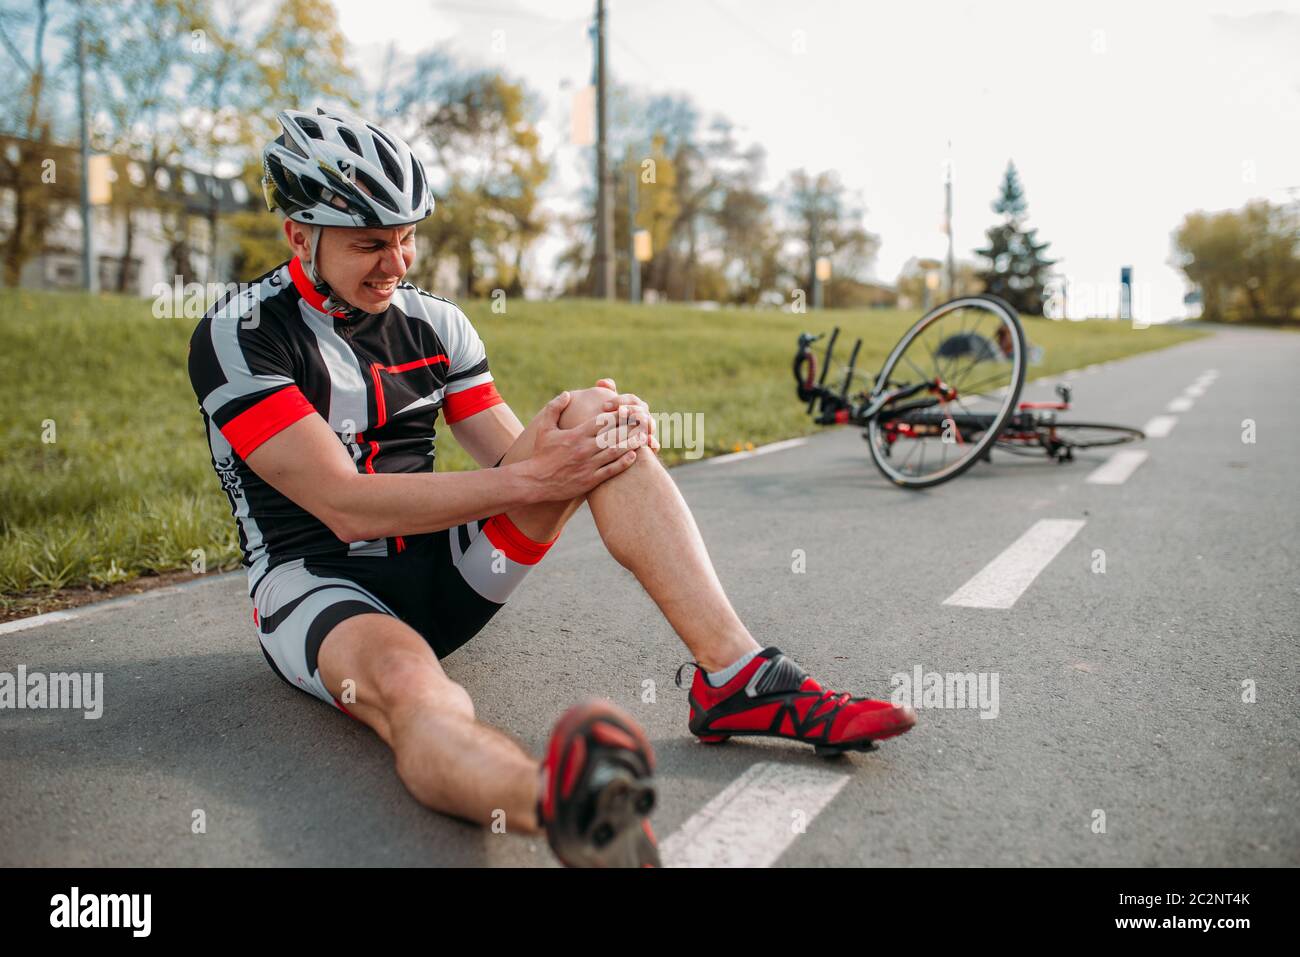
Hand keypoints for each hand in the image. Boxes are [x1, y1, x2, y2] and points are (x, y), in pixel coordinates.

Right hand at [524, 391, 648, 500]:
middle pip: (613, 435)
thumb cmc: (541, 453)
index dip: (617, 414)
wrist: (535, 481)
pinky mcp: (590, 480)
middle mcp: (584, 449)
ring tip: (643, 437)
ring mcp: (588, 465)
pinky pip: (611, 470)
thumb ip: (554, 408)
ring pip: (615, 452)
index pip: (602, 421)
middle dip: (630, 427)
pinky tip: (634, 456)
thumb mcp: (544, 428)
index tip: (628, 410)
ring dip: (631, 443)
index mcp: (576, 435)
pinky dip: (624, 462)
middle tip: (642, 422)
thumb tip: (567, 394)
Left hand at [594, 378, 658, 452]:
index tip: (604, 406)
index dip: (620, 401)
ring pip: (650, 425)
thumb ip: (601, 395)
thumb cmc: (599, 429)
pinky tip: (647, 444)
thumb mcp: (598, 412)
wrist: (601, 454)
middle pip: (643, 410)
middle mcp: (642, 418)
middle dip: (632, 411)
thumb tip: (603, 383)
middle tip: (619, 414)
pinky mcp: (648, 447)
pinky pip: (654, 444)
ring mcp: (646, 432)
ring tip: (633, 428)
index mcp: (632, 407)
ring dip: (643, 425)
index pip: (631, 400)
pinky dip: (652, 443)